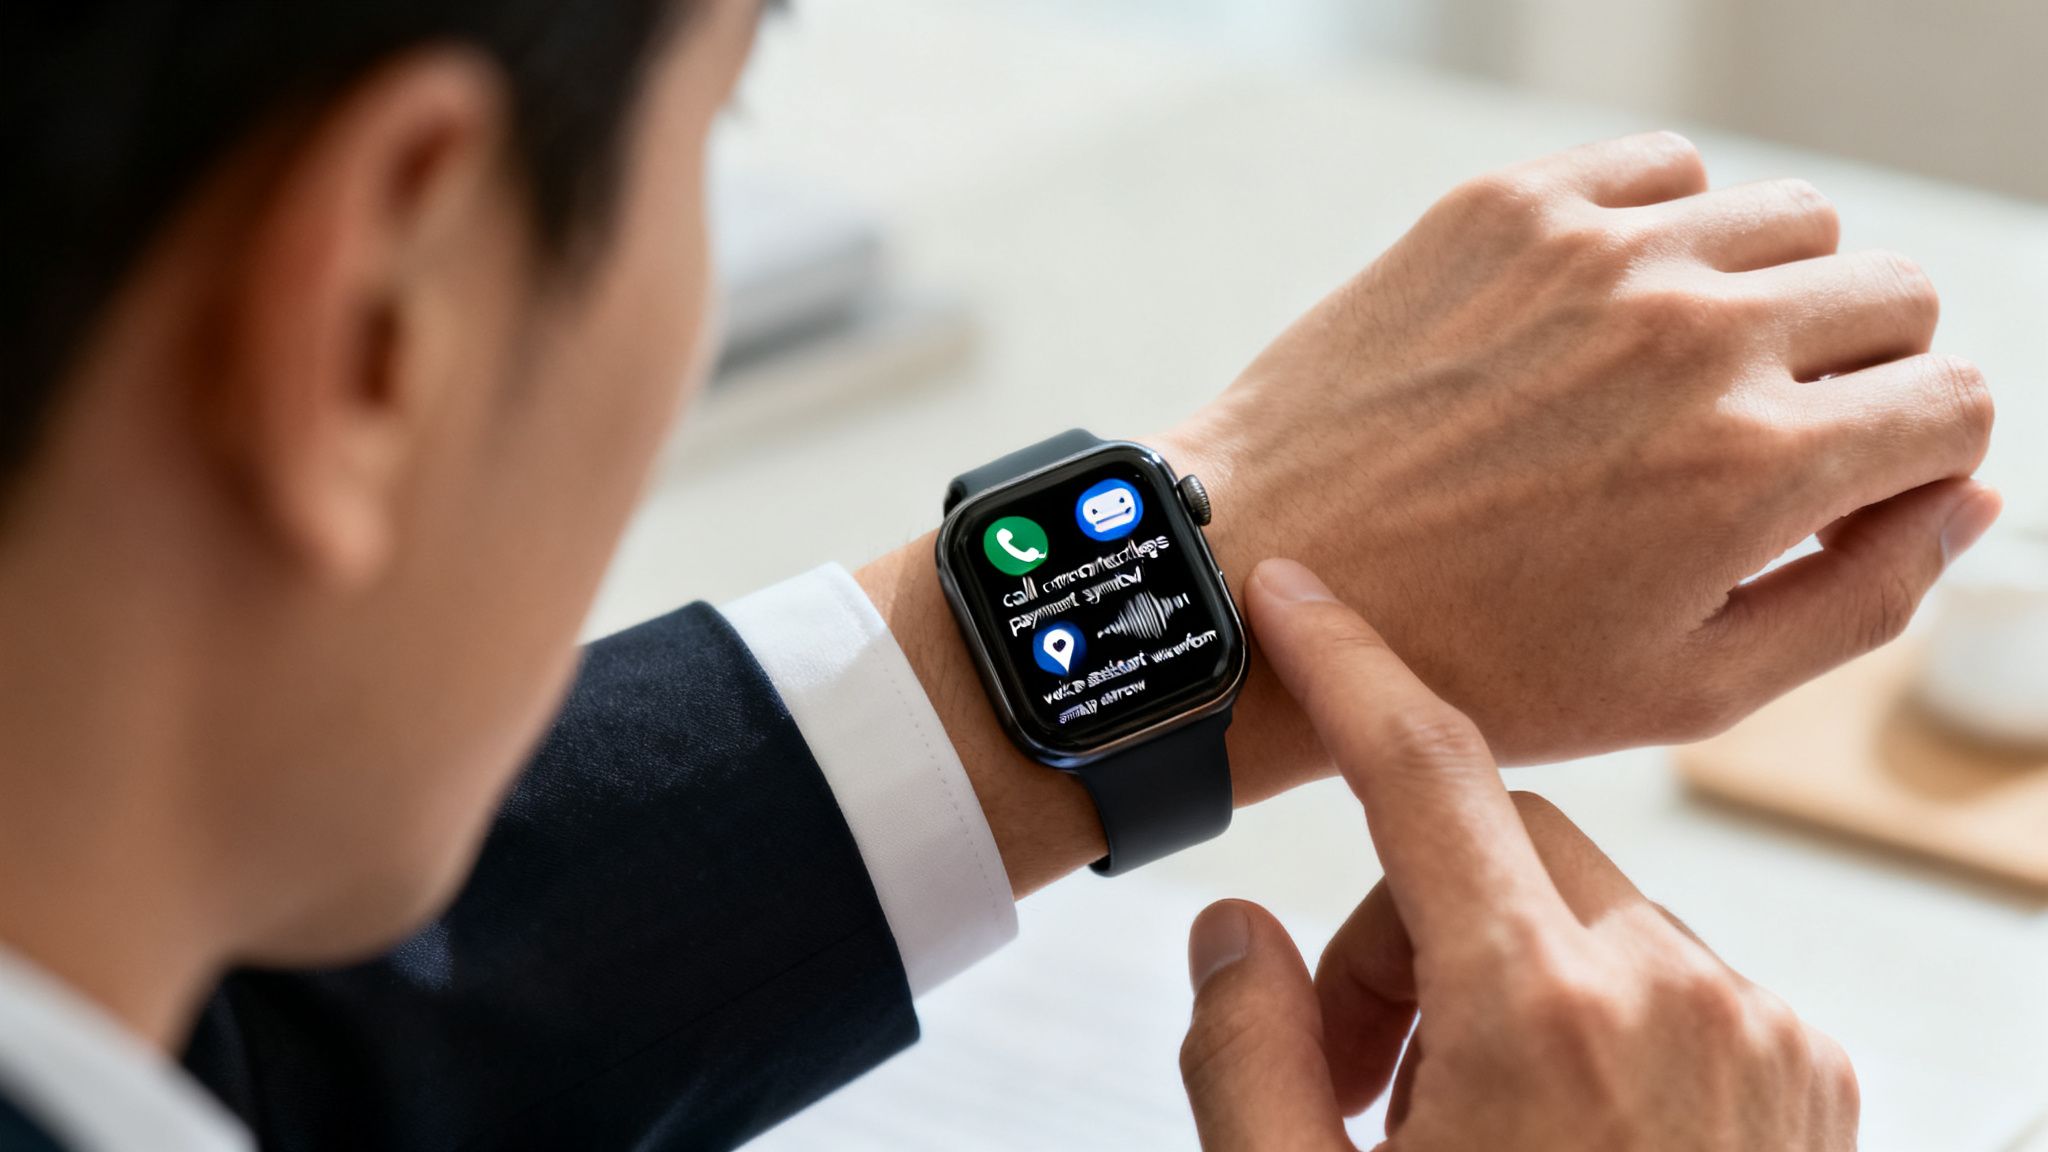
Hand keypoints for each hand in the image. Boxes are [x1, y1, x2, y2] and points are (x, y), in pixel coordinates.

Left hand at [1164, 131, 1998, 769]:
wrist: (1259, 572)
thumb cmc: (1463, 658)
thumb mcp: (1685, 687)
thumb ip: (1864, 595)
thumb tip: (1971, 497)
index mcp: (1757, 465)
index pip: (1957, 401)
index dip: (1917, 457)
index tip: (1847, 486)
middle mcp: (1694, 333)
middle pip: (1893, 295)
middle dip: (1864, 373)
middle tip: (1766, 438)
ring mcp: (1596, 253)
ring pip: (1793, 220)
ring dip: (1776, 296)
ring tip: (1687, 378)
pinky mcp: (1507, 207)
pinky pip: (1669, 170)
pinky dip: (1673, 232)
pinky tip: (1612, 313)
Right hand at [1177, 558, 1857, 1150]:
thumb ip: (1243, 1050)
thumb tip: (1232, 927)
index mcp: (1543, 1019)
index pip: (1426, 772)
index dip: (1346, 667)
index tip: (1299, 598)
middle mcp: (1677, 1001)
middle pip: (1494, 846)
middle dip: (1400, 923)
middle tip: (1350, 1068)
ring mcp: (1764, 1038)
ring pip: (1581, 911)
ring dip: (1495, 977)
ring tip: (1455, 1128)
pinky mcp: (1815, 1078)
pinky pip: (1664, 973)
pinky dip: (1589, 1014)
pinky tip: (1554, 1140)